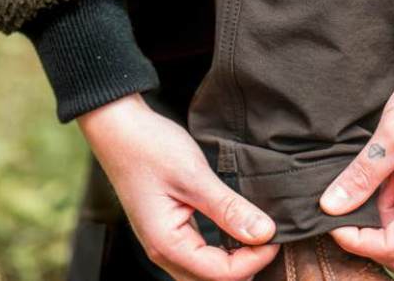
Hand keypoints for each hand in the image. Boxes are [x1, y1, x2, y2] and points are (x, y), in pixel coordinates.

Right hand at [77, 92, 280, 280]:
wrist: (117, 127)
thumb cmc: (149, 147)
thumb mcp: (194, 175)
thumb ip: (228, 208)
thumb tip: (264, 233)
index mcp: (167, 245)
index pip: (221, 274)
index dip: (255, 259)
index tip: (276, 235)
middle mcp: (162, 252)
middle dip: (245, 265)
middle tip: (269, 235)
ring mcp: (161, 242)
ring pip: (204, 271)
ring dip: (232, 259)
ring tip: (256, 232)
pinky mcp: (165, 229)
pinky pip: (197, 253)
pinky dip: (219, 247)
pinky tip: (234, 226)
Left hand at [317, 37, 393, 275]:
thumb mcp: (392, 135)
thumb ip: (363, 175)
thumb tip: (330, 207)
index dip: (359, 242)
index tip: (331, 220)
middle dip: (369, 239)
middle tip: (340, 212)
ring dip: (378, 215)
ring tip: (355, 182)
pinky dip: (388, 196)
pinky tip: (372, 171)